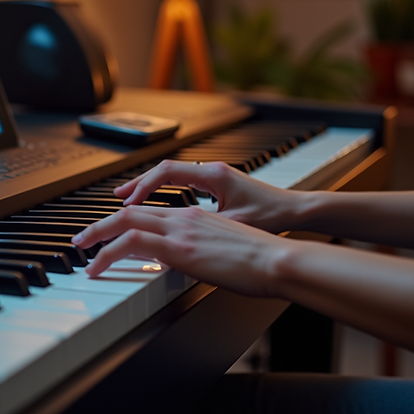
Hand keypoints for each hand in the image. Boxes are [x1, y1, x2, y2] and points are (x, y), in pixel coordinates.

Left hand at [71, 204, 293, 296]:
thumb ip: (204, 254)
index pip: (151, 212)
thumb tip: (191, 268)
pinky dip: (107, 253)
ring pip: (125, 222)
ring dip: (97, 236)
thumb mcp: (226, 253)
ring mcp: (180, 230)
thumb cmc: (262, 261)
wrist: (278, 260)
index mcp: (195, 217)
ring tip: (82, 252)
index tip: (110, 231)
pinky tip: (97, 266)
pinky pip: (131, 243)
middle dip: (101, 224)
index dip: (126, 219)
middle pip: (131, 211)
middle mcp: (184, 217)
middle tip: (82, 239)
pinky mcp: (179, 248)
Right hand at [115, 160, 306, 233]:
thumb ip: (202, 230)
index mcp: (212, 176)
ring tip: (129, 202)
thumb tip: (173, 241)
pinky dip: (166, 192)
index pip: (166, 173)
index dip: (142, 188)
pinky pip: (184, 183)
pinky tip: (159, 206)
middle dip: (137, 185)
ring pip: (173, 176)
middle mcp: (212, 172)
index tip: (125, 204)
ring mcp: (216, 177)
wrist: (299, 211)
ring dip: (150, 188)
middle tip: (115, 200)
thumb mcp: (233, 225)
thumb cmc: (273, 216)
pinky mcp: (220, 187)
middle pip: (164, 171)